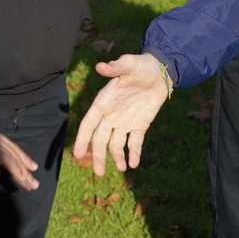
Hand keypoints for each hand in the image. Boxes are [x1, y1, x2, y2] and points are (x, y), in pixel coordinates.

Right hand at [0, 105, 39, 191]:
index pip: (11, 149)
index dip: (21, 159)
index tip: (30, 169)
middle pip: (16, 154)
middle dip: (26, 168)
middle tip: (34, 182)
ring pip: (14, 159)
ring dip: (24, 174)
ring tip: (32, 185)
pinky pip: (9, 162)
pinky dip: (17, 172)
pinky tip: (23, 180)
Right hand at [71, 53, 169, 175]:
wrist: (161, 71)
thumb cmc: (141, 66)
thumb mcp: (129, 64)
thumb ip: (115, 68)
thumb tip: (100, 66)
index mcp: (103, 102)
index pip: (88, 124)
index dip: (82, 139)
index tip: (77, 154)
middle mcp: (111, 115)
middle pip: (100, 139)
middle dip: (98, 156)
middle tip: (99, 173)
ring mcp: (125, 122)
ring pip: (116, 144)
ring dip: (117, 157)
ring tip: (122, 168)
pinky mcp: (140, 126)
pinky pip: (135, 143)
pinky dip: (134, 153)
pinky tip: (134, 164)